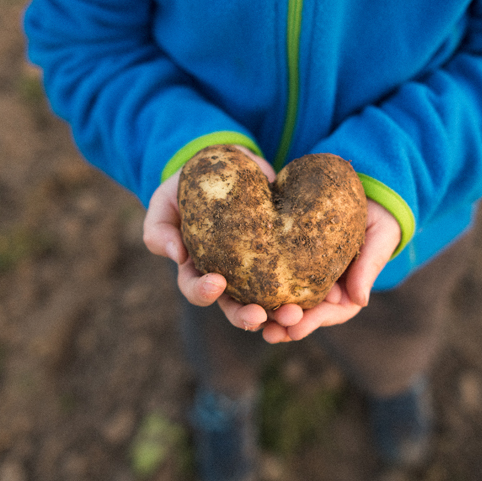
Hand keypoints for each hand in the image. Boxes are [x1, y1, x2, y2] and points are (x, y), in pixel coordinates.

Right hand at [143, 146, 290, 331]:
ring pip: (268, 303)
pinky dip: (306, 292)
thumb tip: (177, 257)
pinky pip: (295, 279)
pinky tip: (322, 297)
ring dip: (280, 314)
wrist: (230, 163)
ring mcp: (258, 269)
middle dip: (247, 317)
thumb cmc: (189, 186)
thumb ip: (160, 230)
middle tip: (260, 316)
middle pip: (235, 308)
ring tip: (294, 315)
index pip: (197, 290)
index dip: (204, 292)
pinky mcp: (283, 256)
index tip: (217, 282)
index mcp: (197, 269)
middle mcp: (229, 277)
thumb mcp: (165, 202)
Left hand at [260, 199, 400, 342]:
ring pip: (287, 300)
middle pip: (305, 313)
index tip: (294, 329)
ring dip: (270, 314)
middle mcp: (325, 291)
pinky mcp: (290, 260)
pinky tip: (243, 293)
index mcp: (348, 293)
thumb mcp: (379, 238)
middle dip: (286, 323)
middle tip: (269, 330)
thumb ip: (368, 267)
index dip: (312, 322)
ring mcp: (306, 277)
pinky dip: (261, 287)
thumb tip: (361, 301)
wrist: (365, 196)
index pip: (330, 313)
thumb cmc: (378, 218)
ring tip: (252, 321)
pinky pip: (275, 277)